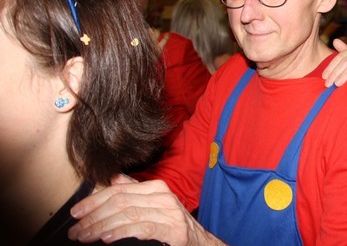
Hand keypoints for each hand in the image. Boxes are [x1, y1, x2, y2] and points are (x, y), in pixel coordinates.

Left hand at [68, 174, 223, 244]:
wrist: (199, 243)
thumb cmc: (172, 226)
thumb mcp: (154, 205)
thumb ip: (135, 192)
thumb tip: (114, 178)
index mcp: (156, 187)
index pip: (118, 190)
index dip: (94, 201)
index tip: (76, 213)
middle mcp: (163, 196)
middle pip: (120, 202)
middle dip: (93, 216)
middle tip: (76, 231)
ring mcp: (169, 212)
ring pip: (128, 214)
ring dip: (101, 226)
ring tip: (85, 236)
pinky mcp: (173, 230)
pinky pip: (143, 228)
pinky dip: (122, 232)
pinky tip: (107, 238)